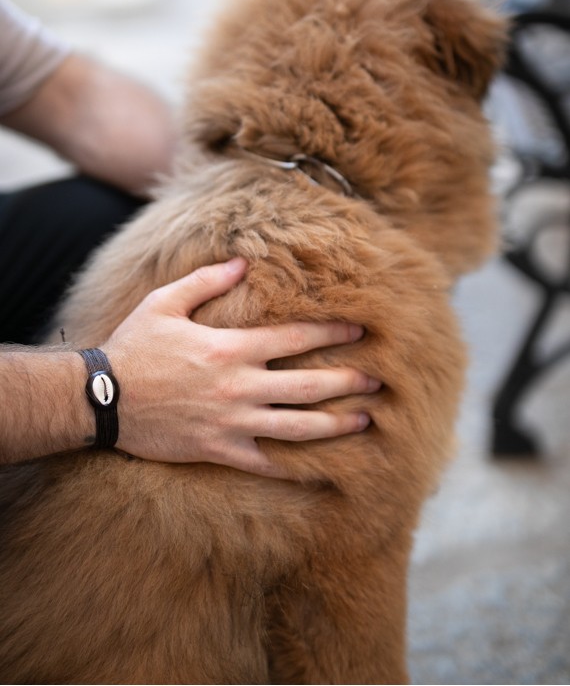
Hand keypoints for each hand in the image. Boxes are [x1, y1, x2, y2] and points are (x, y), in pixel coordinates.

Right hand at [106, 257, 377, 475]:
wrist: (102, 399)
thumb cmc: (134, 347)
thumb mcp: (165, 303)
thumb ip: (206, 281)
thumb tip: (242, 263)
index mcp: (231, 347)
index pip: (295, 337)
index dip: (332, 331)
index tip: (361, 330)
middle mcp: (240, 386)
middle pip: (308, 384)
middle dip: (348, 381)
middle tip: (378, 381)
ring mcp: (232, 421)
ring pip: (297, 426)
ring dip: (335, 423)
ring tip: (364, 421)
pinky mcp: (219, 449)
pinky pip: (265, 461)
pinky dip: (293, 467)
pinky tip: (319, 469)